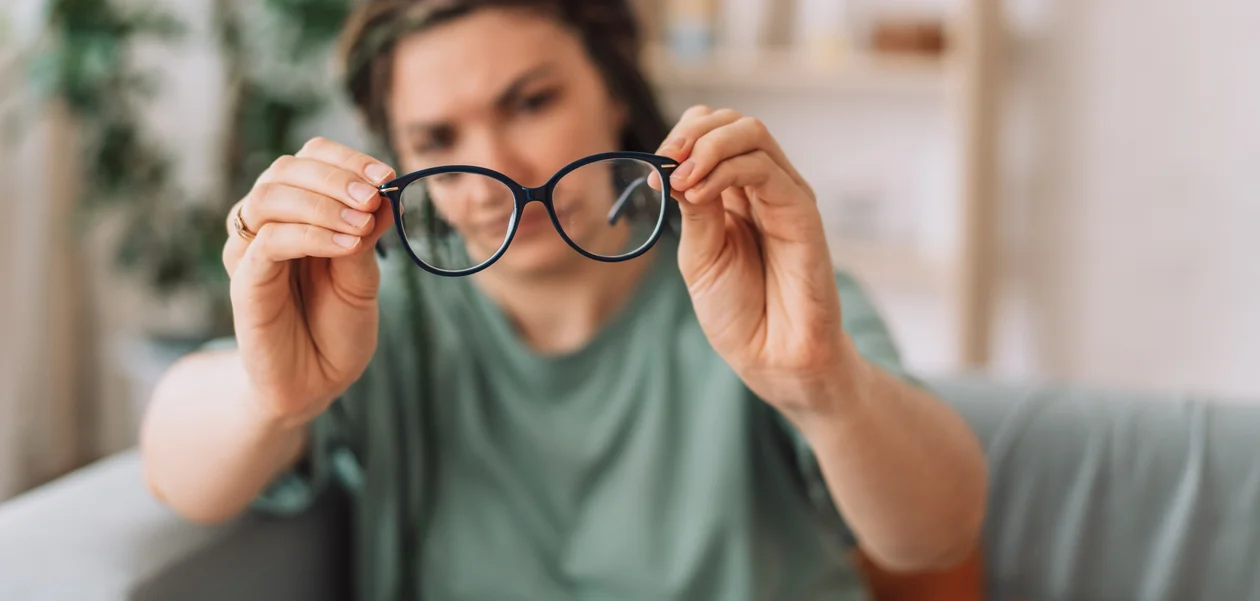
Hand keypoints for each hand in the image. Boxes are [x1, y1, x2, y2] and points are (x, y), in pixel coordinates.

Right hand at [222, 137, 395, 428]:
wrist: (315, 383)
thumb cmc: (337, 327)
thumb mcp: (363, 277)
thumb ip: (367, 235)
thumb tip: (386, 193)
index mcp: (299, 212)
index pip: (310, 158)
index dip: (346, 159)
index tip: (388, 174)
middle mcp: (268, 223)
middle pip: (285, 169)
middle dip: (336, 176)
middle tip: (376, 194)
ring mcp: (251, 250)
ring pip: (270, 196)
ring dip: (323, 202)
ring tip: (363, 224)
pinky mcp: (245, 281)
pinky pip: (269, 242)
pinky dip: (311, 235)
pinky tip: (347, 245)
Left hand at [655, 106, 856, 416]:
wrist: (772, 356)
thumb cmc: (738, 312)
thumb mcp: (699, 255)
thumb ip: (694, 210)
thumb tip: (676, 166)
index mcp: (734, 194)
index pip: (710, 133)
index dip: (679, 139)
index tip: (653, 171)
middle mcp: (762, 187)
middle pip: (731, 122)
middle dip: (690, 133)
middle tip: (664, 163)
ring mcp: (784, 195)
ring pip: (751, 132)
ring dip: (706, 146)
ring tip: (680, 179)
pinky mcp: (802, 211)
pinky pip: (765, 168)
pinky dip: (725, 169)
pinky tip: (699, 192)